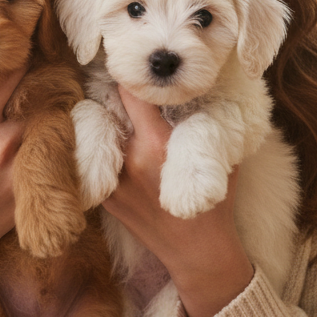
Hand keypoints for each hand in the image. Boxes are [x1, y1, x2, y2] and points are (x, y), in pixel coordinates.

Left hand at [103, 86, 254, 316]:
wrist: (198, 254)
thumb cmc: (216, 203)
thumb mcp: (220, 154)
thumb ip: (208, 118)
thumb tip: (203, 82)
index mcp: (157, 145)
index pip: (131, 93)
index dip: (131, 74)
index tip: (133, 62)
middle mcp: (129, 160)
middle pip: (109, 107)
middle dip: (114, 90)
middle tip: (120, 75)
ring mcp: (113, 180)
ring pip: (98, 131)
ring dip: (105, 115)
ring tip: (111, 102)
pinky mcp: (105, 197)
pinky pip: (96, 160)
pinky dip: (102, 144)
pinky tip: (111, 135)